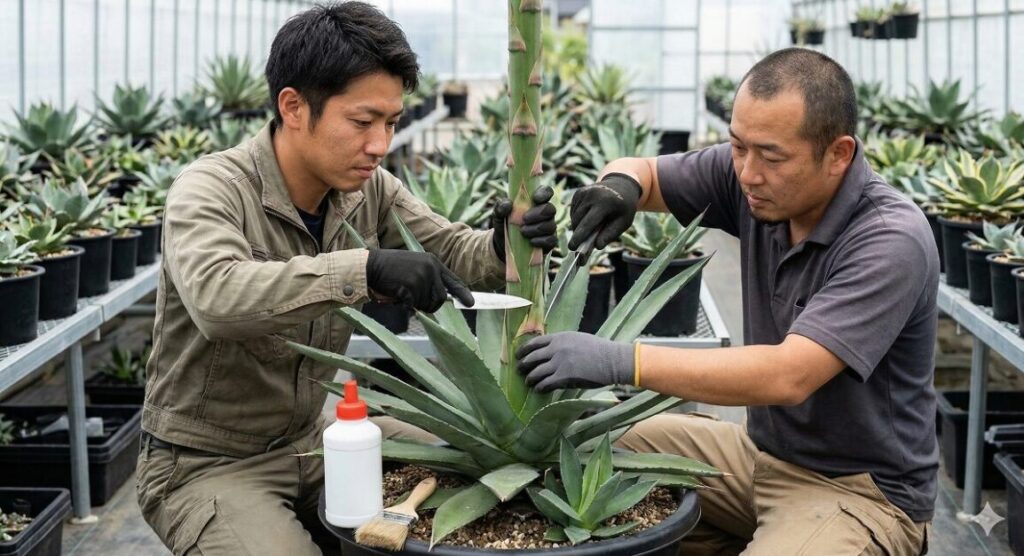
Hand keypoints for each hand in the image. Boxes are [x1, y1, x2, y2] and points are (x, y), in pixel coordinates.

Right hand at [365, 249, 473, 312]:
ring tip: (403, 292)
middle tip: (414, 301)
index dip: (462, 293)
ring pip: (427, 304)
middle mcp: (430, 268)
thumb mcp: (416, 266)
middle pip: (441, 298)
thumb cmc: (392, 268)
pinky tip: (396, 295)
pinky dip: (404, 305)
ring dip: (415, 304)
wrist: (372, 265)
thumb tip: (443, 299)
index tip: (470, 303)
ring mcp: (421, 277)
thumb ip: (430, 278)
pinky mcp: (410, 287)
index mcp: (433, 262)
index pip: (453, 280)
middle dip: (430, 305)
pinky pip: (413, 306)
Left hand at [492, 185, 557, 262]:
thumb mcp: (498, 215)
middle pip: (551, 209)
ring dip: (537, 228)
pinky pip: (551, 240)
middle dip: (538, 213)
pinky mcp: (549, 242)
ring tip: (523, 232)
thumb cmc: (504, 225)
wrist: (503, 245)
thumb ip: (500, 207)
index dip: (544, 193)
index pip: (546, 191)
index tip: (535, 198)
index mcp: (535, 202)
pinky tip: (531, 241)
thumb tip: (508, 204)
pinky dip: (541, 241)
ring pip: (551, 225)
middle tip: (524, 219)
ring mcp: (549, 228)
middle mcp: (545, 213)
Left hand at [515, 332, 634, 391]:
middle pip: (531, 358)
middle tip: (519, 371)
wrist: (612, 360)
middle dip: (522, 365)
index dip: (523, 350)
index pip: (534, 342)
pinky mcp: (564, 376)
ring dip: (530, 378)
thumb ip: (562, 343)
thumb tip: (551, 350)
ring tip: (528, 382)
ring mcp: (559, 363)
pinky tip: (539, 390)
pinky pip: (545, 383)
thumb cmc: (599, 350)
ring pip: (536, 372)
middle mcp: (556, 348)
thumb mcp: (578, 339)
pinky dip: (540, 387)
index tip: (518, 355)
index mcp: (559, 337)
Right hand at [569, 173, 641, 249]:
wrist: (621, 185)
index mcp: (605, 202)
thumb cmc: (624, 207)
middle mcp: (592, 195)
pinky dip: (578, 218)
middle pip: (578, 220)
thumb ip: (610, 234)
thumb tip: (597, 246)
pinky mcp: (578, 192)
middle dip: (577, 234)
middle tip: (578, 245)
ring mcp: (584, 192)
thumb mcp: (624, 222)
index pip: (588, 223)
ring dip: (578, 226)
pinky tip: (588, 218)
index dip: (579, 236)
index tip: (572, 248)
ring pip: (574, 217)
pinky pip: (573, 211)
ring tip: (589, 229)